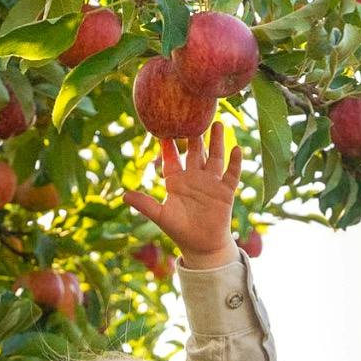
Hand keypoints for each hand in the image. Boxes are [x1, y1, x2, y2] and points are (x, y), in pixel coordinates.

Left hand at [123, 123, 242, 268]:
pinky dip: (234, 162)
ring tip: (217, 123)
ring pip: (214, 156)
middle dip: (194, 134)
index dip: (168, 143)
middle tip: (193, 114)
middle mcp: (194, 177)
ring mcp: (211, 182)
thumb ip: (145, 204)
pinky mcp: (225, 191)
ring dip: (216, 141)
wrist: (202, 246)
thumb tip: (124, 196)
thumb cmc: (180, 231)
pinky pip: (231, 173)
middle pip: (194, 151)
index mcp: (176, 181)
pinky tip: (236, 148)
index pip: (171, 157)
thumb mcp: (161, 216)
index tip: (163, 124)